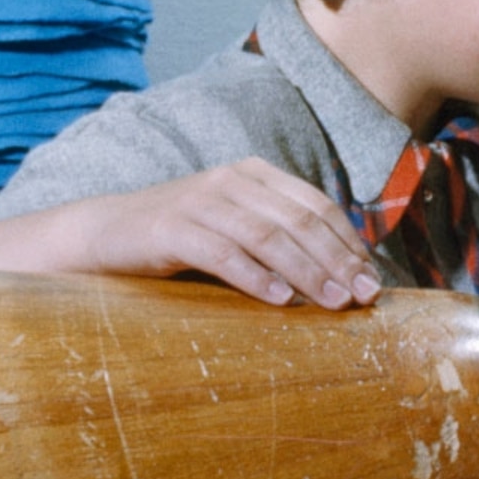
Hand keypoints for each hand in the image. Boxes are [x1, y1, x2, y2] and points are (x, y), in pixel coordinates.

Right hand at [83, 159, 380, 307]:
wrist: (106, 233)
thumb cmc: (182, 239)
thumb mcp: (236, 229)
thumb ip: (279, 240)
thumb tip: (338, 277)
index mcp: (255, 175)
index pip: (317, 206)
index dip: (349, 244)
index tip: (371, 281)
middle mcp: (232, 181)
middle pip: (300, 221)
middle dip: (337, 261)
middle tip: (362, 296)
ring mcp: (202, 201)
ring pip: (268, 236)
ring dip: (306, 272)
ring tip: (332, 303)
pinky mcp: (173, 228)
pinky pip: (224, 253)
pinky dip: (255, 277)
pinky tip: (279, 300)